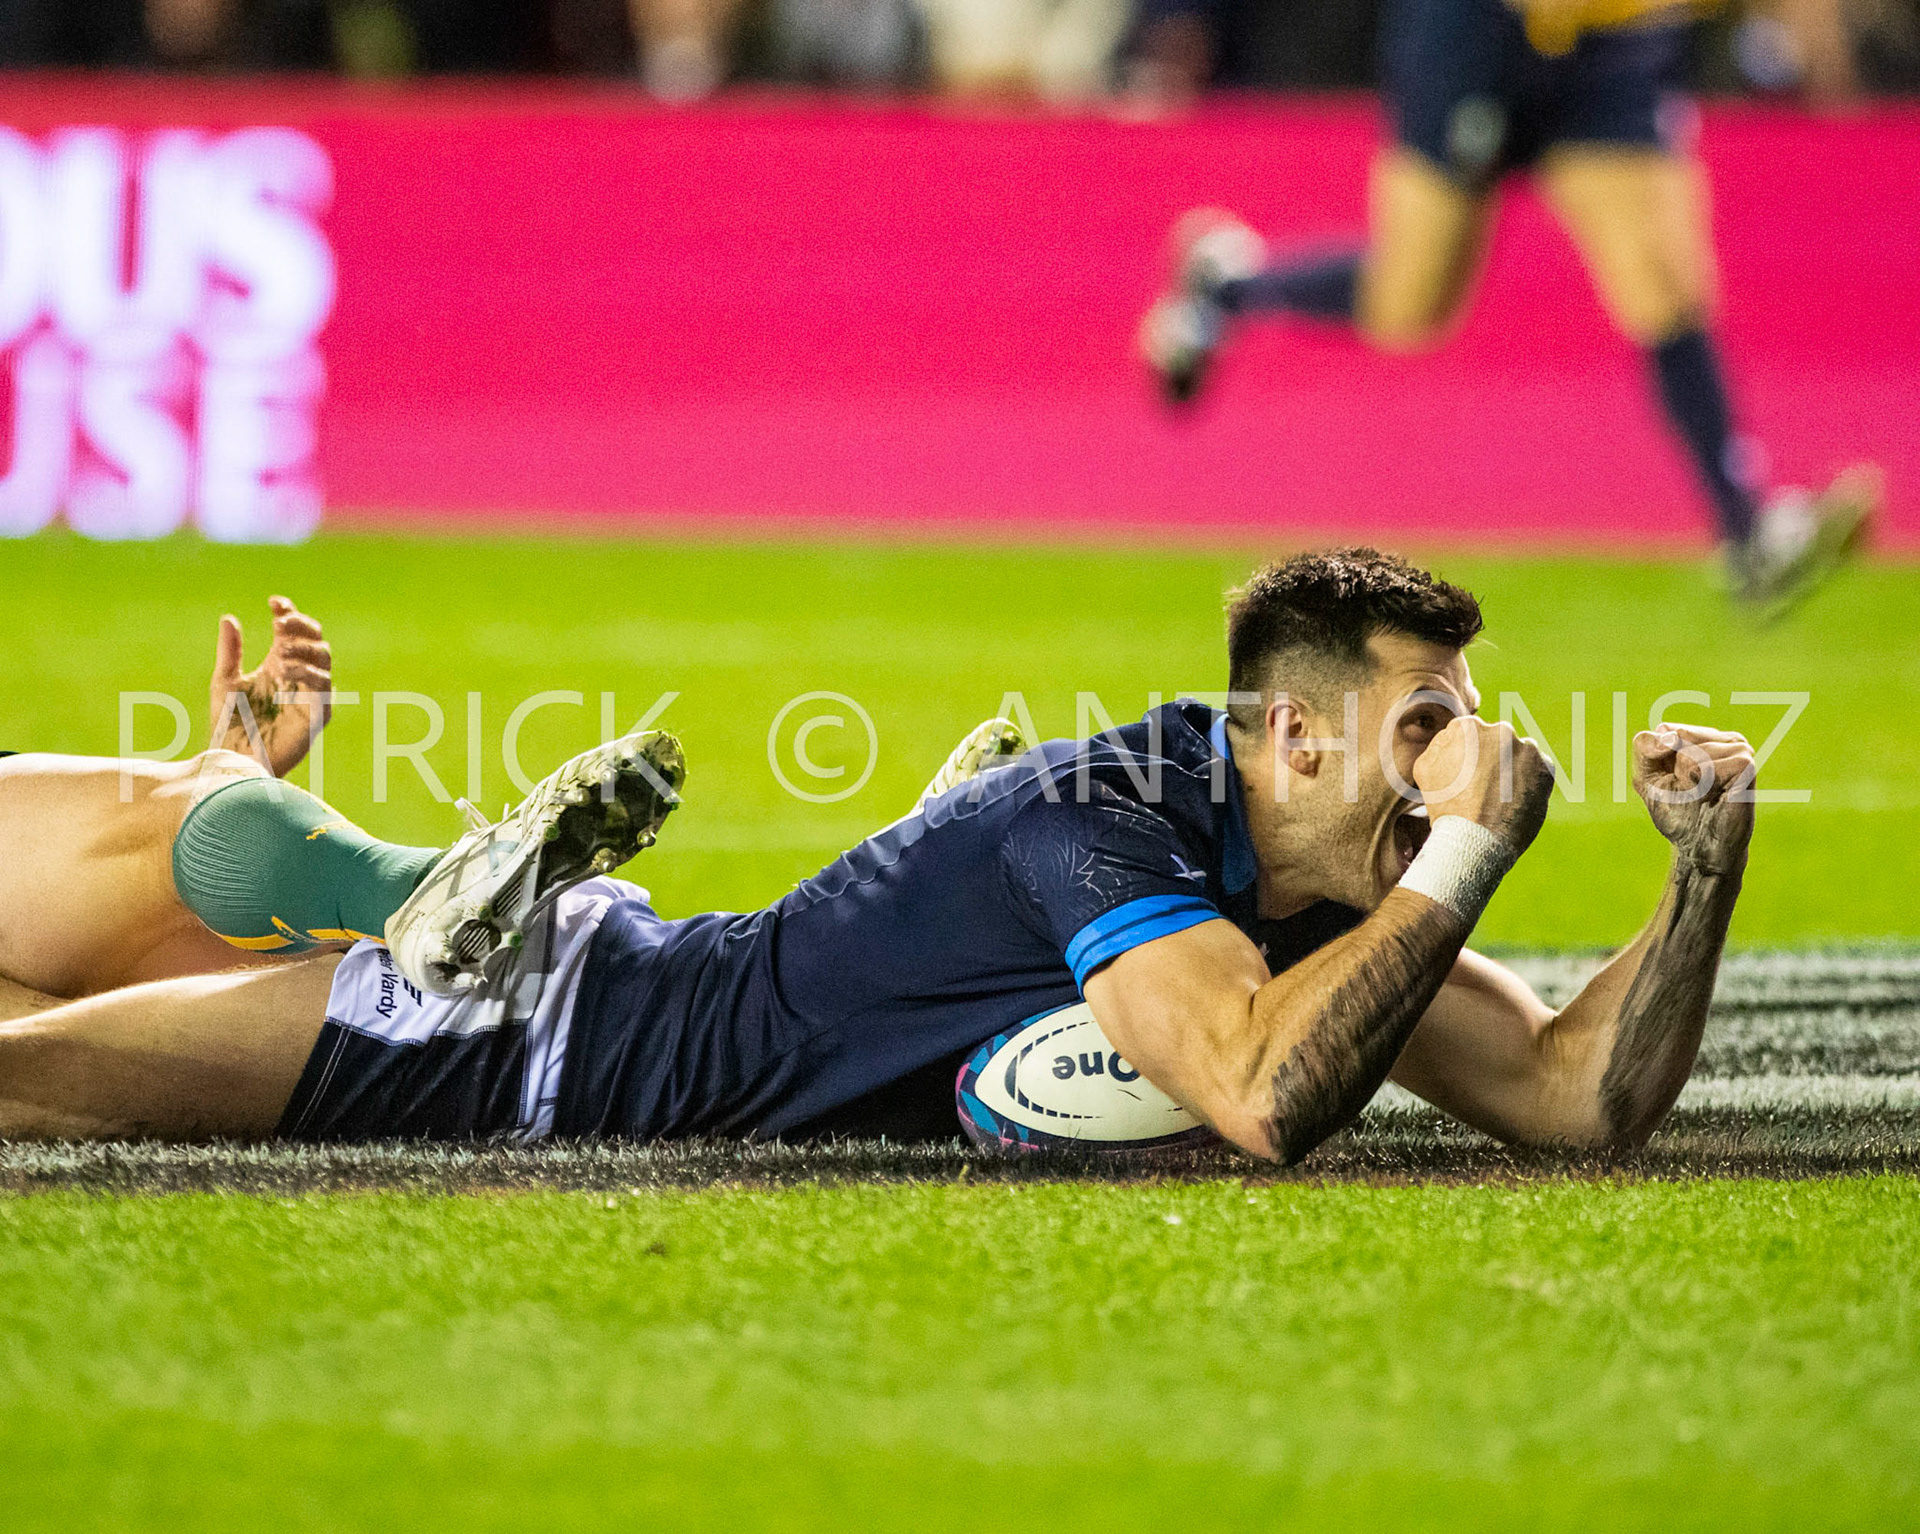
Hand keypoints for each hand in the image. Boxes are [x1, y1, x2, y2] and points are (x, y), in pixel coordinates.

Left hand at [208, 596, 333, 778]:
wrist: (233, 760)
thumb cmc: (228, 725)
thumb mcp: (225, 681)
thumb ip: (230, 651)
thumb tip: (229, 618)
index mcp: (279, 664)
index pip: (294, 630)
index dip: (289, 612)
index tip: (273, 602)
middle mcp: (298, 676)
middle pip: (315, 640)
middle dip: (300, 627)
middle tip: (280, 625)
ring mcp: (310, 694)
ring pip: (323, 659)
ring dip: (303, 650)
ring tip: (278, 653)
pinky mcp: (317, 715)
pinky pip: (323, 688)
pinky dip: (307, 675)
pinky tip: (284, 672)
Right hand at [1412, 716, 1553, 855]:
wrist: (1476, 841)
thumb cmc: (1446, 809)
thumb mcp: (1425, 770)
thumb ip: (1439, 747)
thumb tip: (1451, 739)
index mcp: (1467, 728)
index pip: (1470, 735)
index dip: (1468, 757)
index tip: (1468, 776)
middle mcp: (1499, 730)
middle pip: (1496, 742)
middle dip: (1493, 760)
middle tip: (1484, 789)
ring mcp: (1525, 747)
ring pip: (1519, 755)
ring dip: (1513, 770)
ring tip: (1500, 799)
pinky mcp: (1544, 767)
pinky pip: (1538, 771)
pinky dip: (1530, 784)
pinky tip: (1516, 802)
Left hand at [1633, 725, 1753, 875]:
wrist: (1699, 845)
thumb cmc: (1675, 811)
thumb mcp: (1646, 778)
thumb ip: (1645, 748)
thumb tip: (1666, 736)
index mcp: (1698, 736)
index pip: (1664, 729)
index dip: (1658, 757)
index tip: (1671, 779)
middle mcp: (1720, 737)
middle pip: (1677, 736)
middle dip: (1673, 769)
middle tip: (1690, 788)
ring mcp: (1738, 748)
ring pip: (1693, 752)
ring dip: (1689, 780)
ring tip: (1704, 794)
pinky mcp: (1745, 765)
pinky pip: (1708, 766)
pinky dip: (1702, 785)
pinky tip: (1715, 796)